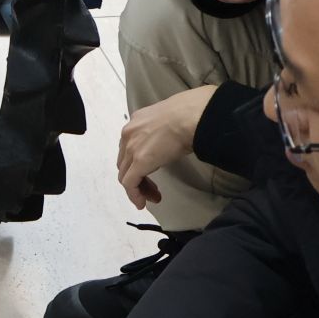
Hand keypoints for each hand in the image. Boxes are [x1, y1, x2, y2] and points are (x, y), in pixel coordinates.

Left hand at [117, 85, 216, 208]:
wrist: (192, 116)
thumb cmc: (191, 114)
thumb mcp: (171, 119)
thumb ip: (164, 130)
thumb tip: (173, 138)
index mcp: (137, 121)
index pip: (131, 147)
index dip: (138, 162)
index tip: (153, 171)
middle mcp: (128, 134)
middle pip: (126, 162)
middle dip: (137, 177)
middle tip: (153, 188)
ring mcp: (131, 148)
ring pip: (126, 174)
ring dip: (138, 188)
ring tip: (152, 198)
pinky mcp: (138, 162)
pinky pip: (129, 184)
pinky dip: (134, 195)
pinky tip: (142, 203)